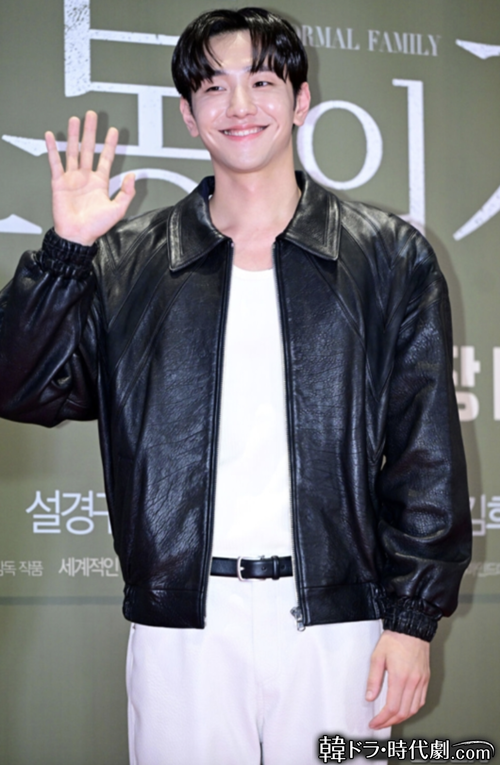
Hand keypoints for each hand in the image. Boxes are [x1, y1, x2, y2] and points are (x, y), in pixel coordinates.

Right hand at [45, 110, 134, 245]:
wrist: (77, 236)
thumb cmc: (96, 226)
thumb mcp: (118, 210)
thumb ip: (127, 193)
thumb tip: (133, 176)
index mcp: (100, 183)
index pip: (106, 158)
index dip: (110, 144)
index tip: (113, 131)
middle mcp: (85, 178)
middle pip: (89, 149)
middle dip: (91, 132)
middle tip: (92, 115)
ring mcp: (72, 178)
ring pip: (73, 151)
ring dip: (74, 136)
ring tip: (75, 120)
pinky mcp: (59, 182)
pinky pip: (55, 162)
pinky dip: (53, 149)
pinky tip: (52, 136)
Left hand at [366, 630, 429, 729]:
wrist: (411, 628)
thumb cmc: (395, 639)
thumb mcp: (377, 656)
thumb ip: (373, 679)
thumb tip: (370, 696)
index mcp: (400, 677)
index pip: (391, 708)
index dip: (382, 719)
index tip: (374, 723)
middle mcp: (413, 682)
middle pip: (403, 712)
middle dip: (389, 722)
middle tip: (379, 724)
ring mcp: (421, 681)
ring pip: (414, 709)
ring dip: (401, 718)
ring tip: (389, 719)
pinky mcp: (426, 679)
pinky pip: (421, 701)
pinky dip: (412, 709)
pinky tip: (404, 709)